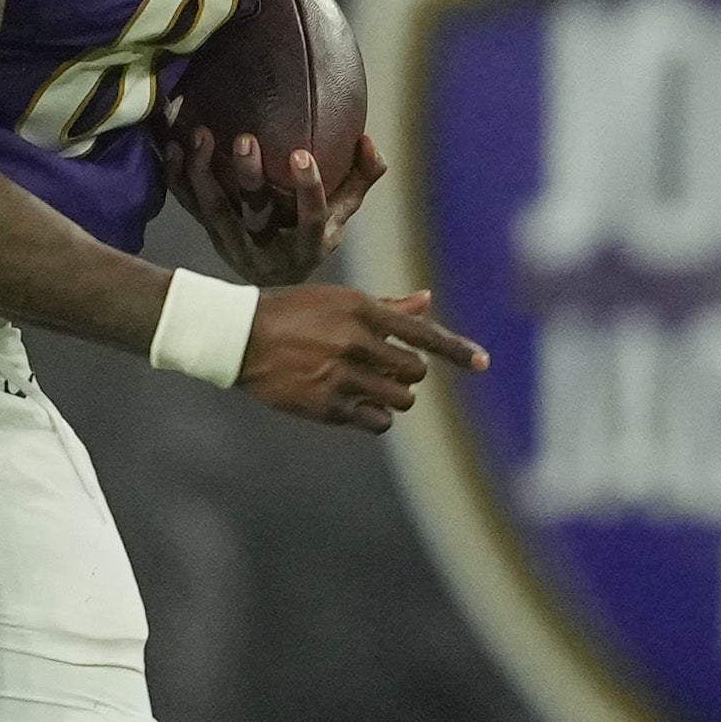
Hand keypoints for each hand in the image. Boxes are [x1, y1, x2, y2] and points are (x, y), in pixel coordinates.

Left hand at [178, 127, 385, 289]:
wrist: (274, 276)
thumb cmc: (311, 236)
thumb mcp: (341, 213)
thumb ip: (360, 177)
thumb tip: (367, 141)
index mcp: (307, 245)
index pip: (310, 219)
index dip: (307, 189)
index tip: (301, 155)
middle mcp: (268, 248)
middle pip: (255, 214)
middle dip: (249, 177)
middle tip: (245, 139)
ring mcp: (233, 242)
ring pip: (214, 209)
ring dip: (203, 172)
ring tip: (201, 135)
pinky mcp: (209, 232)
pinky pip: (189, 205)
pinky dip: (178, 177)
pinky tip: (173, 148)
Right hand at [234, 286, 484, 433]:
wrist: (237, 336)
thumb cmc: (291, 313)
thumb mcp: (337, 300)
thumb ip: (385, 305)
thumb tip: (426, 299)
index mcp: (359, 309)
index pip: (420, 333)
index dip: (455, 349)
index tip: (482, 362)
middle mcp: (353, 341)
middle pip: (413, 371)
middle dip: (407, 374)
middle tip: (387, 370)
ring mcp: (340, 375)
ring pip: (399, 400)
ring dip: (394, 397)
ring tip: (372, 388)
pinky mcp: (326, 405)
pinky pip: (375, 421)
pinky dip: (375, 417)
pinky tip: (358, 405)